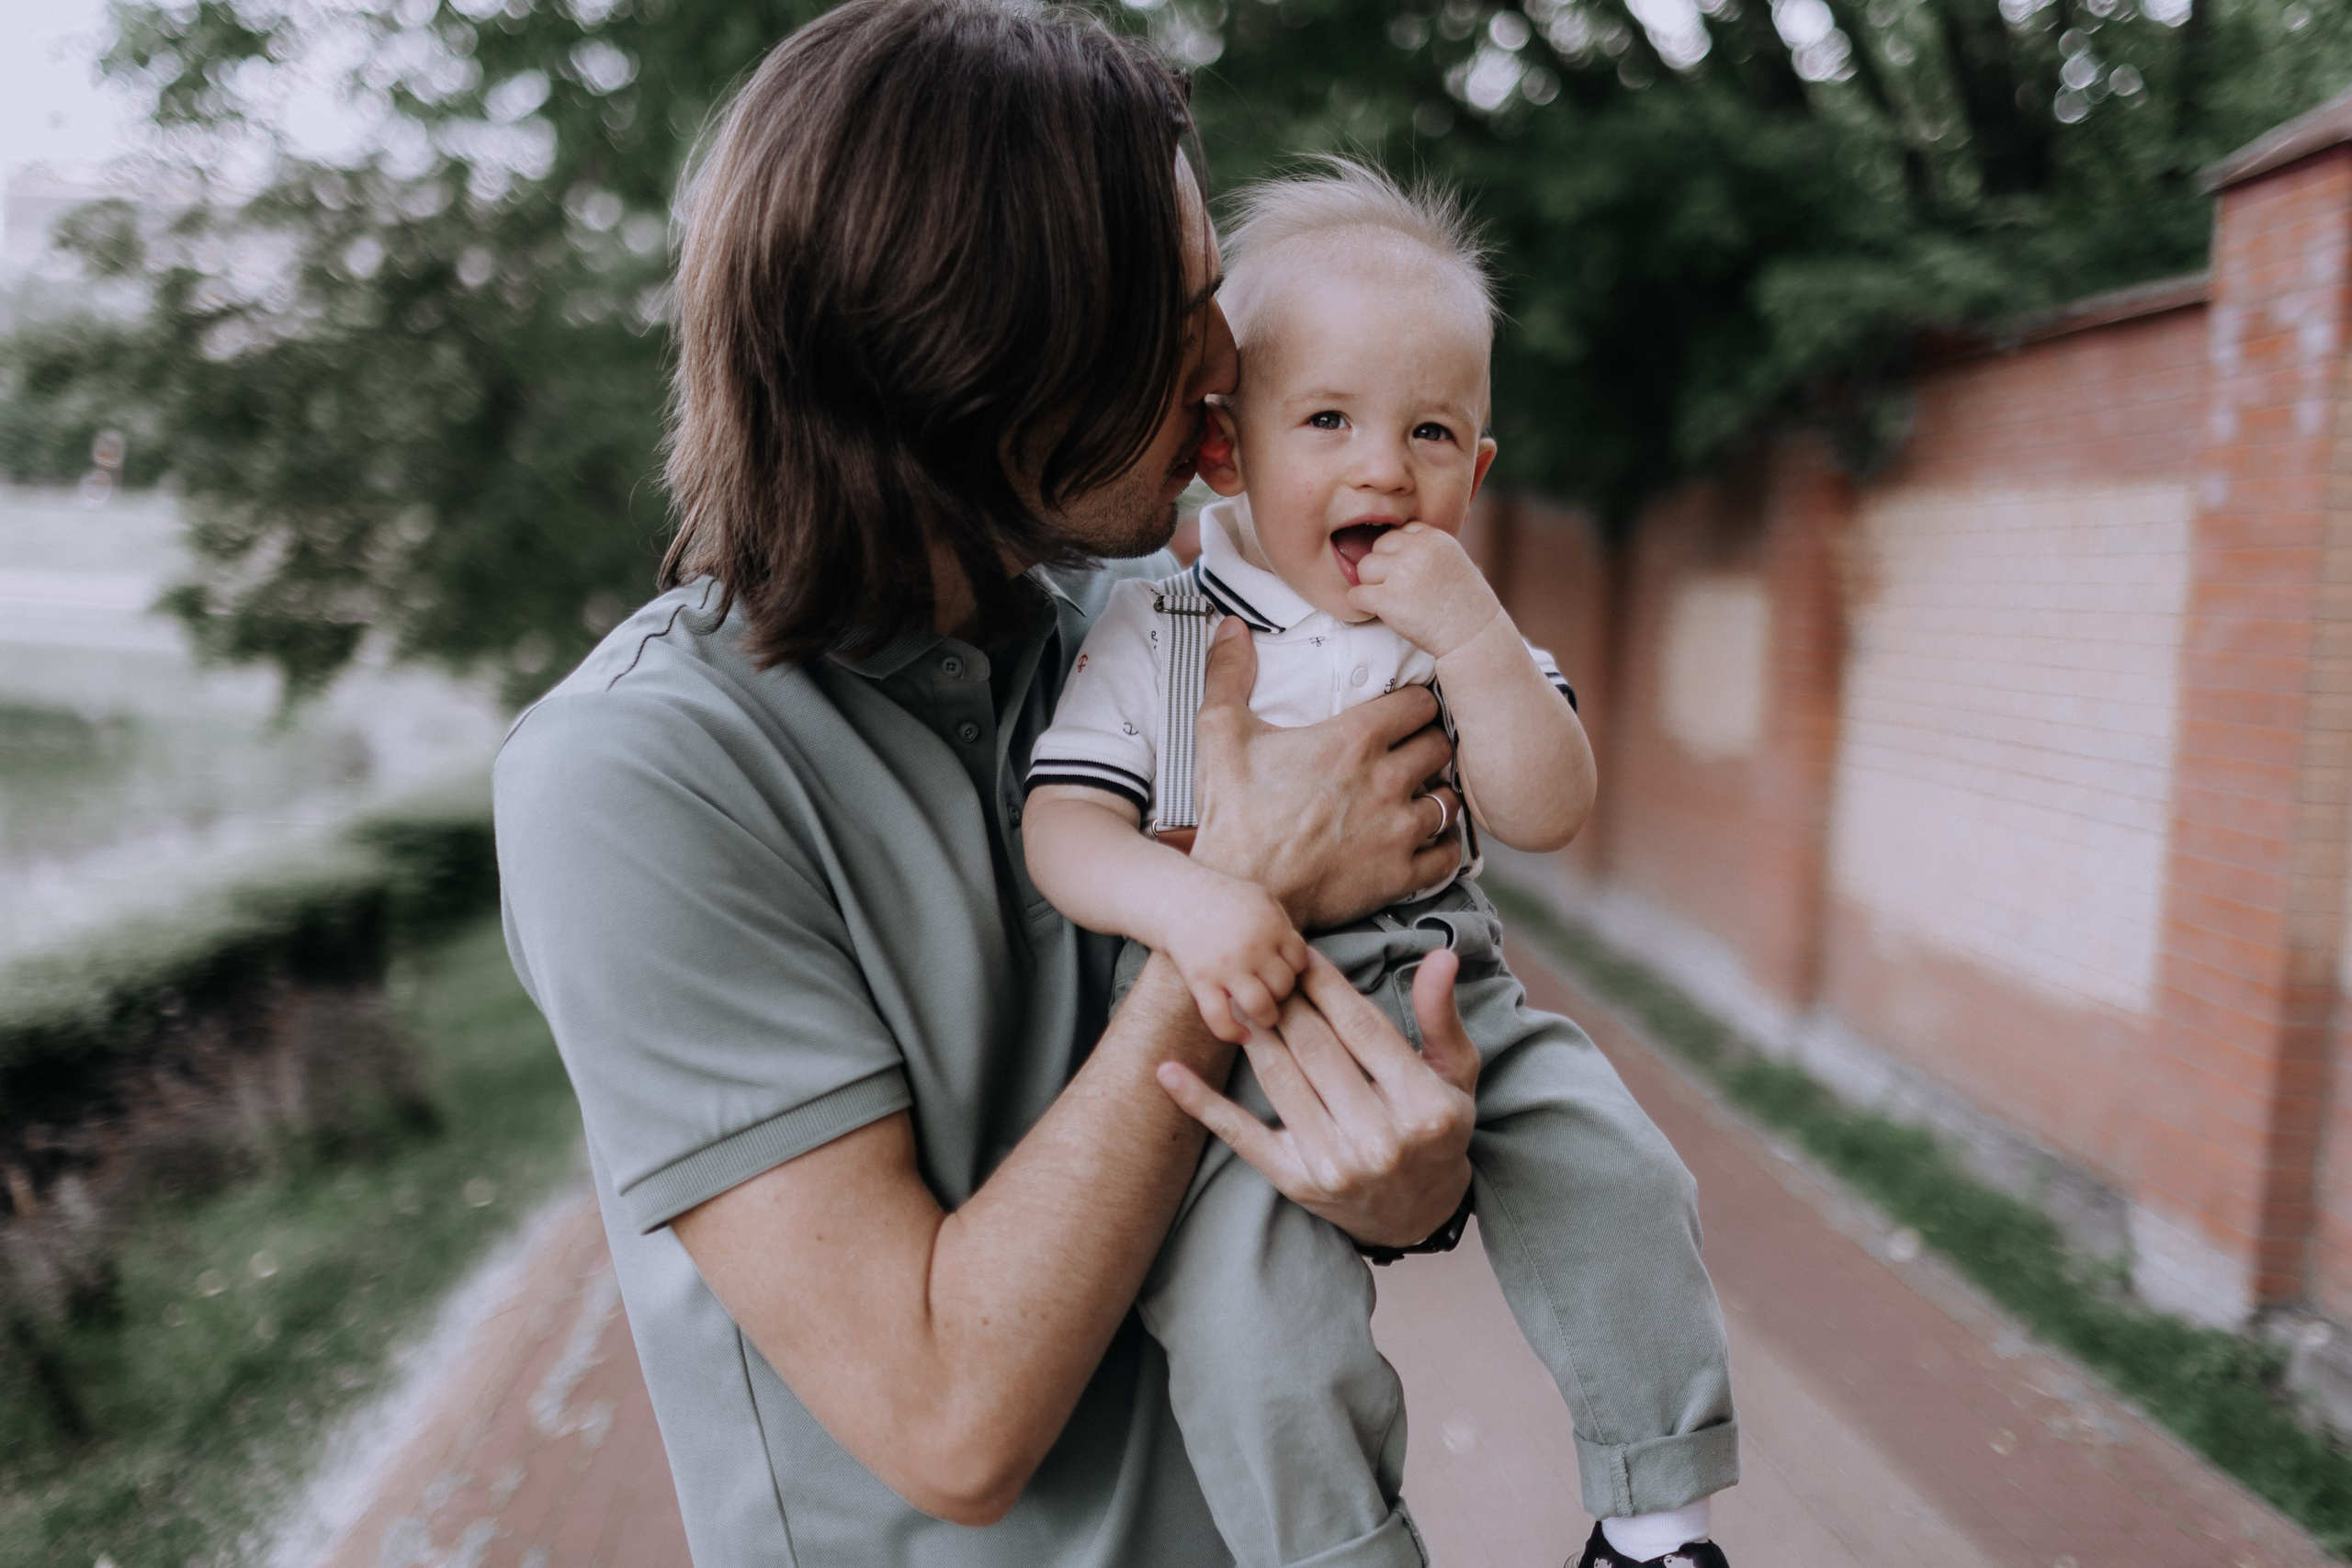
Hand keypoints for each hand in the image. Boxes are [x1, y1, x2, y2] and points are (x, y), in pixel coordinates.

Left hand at [1156, 947, 1477, 1247]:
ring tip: (1230, 993)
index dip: (1326, 984)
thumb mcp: (1456, 1073)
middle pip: (1316, 1048)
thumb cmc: (1438, 1127)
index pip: (1361, 1028)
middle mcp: (1379, 1140)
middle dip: (1284, 1000)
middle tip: (1260, 966)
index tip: (1300, 953)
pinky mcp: (1295, 1181)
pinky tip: (1169, 1071)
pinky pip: (1241, 1134)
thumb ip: (1441, 1014)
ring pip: (1280, 1079)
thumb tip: (1441, 954)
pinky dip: (1201, 1102)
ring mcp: (1334, 1164)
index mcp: (1423, 1108)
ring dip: (1250, 1031)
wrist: (1420, 1211)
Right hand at [1163, 872, 1312, 1042]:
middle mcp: (1251, 947)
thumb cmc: (1225, 899)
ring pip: (1261, 1006)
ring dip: (1267, 1016)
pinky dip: (1233, 1034)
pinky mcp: (1200, 982)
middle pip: (1284, 985)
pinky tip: (1243, 1036)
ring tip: (1264, 1015)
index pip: (1300, 961)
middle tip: (1271, 991)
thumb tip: (1303, 960)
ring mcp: (1225, 967)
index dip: (1295, 969)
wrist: (1179, 898)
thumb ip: (1284, 926)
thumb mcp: (1262, 899)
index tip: (1282, 970)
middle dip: (1281, 992)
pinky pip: (1220, 1019)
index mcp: (1270, 925)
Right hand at [1189, 618, 1463, 928]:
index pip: (1419, 702)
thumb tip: (1229, 625)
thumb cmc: (1232, 815)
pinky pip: (1448, 853)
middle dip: (1429, 743)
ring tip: (1419, 794)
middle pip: (1441, 744)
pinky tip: (1425, 839)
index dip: (1414, 703)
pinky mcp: (1399, 875)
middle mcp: (1387, 780)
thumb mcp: (1220, 733)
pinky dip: (1442, 845)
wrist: (1239, 890)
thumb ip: (1228, 672)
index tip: (1404, 711)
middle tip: (1412, 749)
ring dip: (1437, 793)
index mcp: (1354, 739)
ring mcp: (1398, 830)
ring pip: (1451, 799)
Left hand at [1346, 524, 1502, 657]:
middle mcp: (1416, 549)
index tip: (1408, 573)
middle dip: (1383, 568)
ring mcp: (1401, 573)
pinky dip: (1362, 605)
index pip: (1398, 532)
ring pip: (1364, 568)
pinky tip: (1379, 611)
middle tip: (1399, 588)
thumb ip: (1424, 547)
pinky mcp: (1388, 599)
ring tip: (1393, 599)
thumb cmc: (1464, 601)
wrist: (1474, 634)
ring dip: (1372, 585)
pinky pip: (1356, 595)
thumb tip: (1390, 547)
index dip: (1398, 554)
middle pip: (1377, 547)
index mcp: (1433, 537)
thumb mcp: (1452, 558)